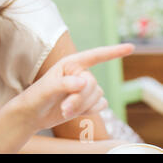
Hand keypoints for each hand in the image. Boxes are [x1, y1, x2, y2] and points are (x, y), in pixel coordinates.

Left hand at [19, 44, 133, 130]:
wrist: (32, 115)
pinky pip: (100, 106)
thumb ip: (64, 84)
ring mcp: (84, 88)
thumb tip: (85, 82)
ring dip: (82, 107)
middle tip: (64, 108)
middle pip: (94, 85)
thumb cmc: (36, 98)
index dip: (113, 52)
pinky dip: (87, 112)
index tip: (130, 47)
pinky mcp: (87, 101)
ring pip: (98, 96)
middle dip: (80, 99)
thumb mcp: (46, 89)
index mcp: (70, 64)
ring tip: (64, 110)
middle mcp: (79, 73)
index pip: (94, 56)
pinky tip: (73, 112)